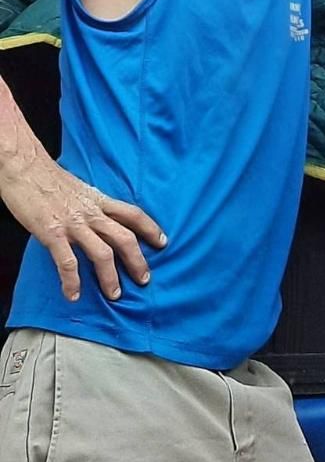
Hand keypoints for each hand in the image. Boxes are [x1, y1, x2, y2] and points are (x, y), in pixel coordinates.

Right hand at [0, 154, 166, 301]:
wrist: (23, 166)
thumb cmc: (48, 178)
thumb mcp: (80, 189)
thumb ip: (92, 205)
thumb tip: (101, 219)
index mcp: (99, 200)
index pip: (134, 214)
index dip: (151, 229)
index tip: (163, 242)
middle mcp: (92, 213)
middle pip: (125, 238)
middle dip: (138, 261)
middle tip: (144, 280)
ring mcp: (73, 223)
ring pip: (102, 253)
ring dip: (110, 277)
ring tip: (115, 295)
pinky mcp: (52, 232)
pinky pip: (67, 262)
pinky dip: (72, 281)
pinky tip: (73, 294)